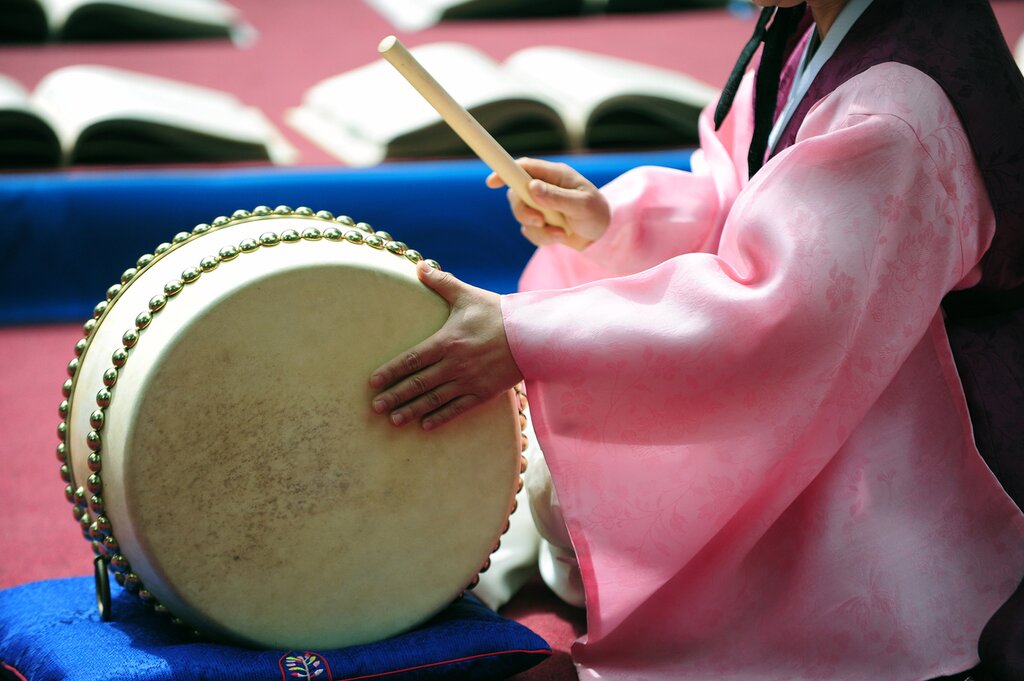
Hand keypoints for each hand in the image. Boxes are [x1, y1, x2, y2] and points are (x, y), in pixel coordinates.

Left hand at [369, 261, 523, 430]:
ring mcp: (469, 381)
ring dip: (412, 410)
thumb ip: (442, 282)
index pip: (412, 359)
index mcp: (447, 341)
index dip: (391, 371)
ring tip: (394, 420)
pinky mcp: (483, 393)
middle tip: (376, 407)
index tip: (373, 382)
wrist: (532, 335)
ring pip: (434, 399)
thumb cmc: (497, 313)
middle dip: (395, 396)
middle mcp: (455, 364)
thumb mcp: (468, 295)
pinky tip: (425, 425)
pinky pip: (457, 408)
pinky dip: (440, 417)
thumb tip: (419, 265)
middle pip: (418, 383)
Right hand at [486, 157, 610, 249]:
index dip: (505, 171)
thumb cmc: (596, 212)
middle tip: (539, 221)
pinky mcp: (540, 223)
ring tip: (559, 233)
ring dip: (537, 228)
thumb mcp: (581, 204)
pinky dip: (542, 238)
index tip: (492, 182)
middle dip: (524, 211)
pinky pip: (529, 231)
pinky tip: (560, 237)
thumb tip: (532, 187)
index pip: (524, 167)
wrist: (603, 235)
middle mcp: (544, 187)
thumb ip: (557, 197)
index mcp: (554, 175)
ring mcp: (540, 205)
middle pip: (516, 194)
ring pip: (521, 215)